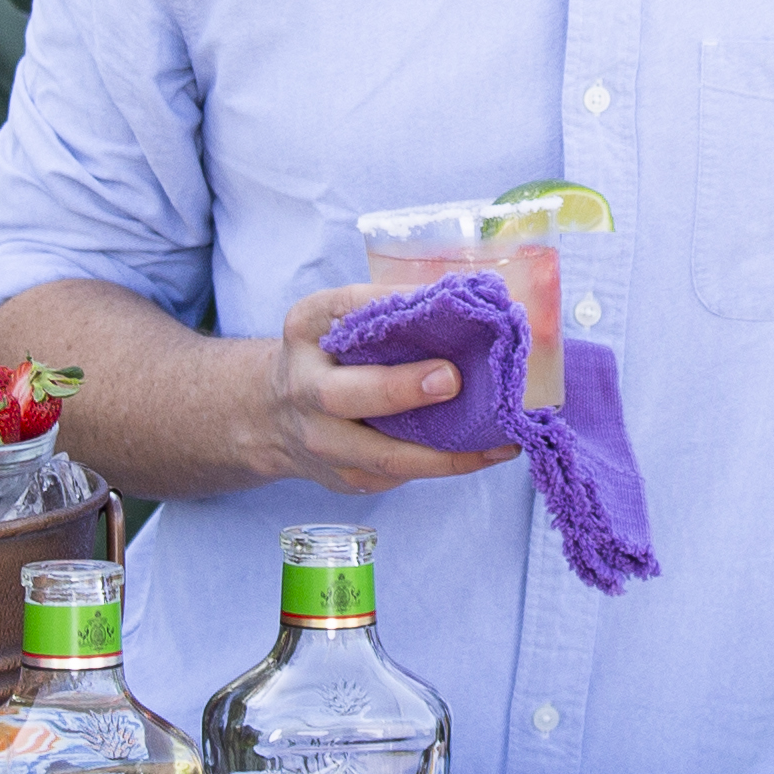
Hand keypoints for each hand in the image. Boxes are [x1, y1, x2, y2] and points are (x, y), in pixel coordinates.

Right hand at [256, 278, 518, 496]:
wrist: (273, 417)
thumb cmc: (326, 355)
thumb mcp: (336, 315)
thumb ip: (386, 305)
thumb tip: (463, 296)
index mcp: (306, 332)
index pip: (344, 312)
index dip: (388, 307)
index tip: (436, 303)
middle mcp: (304, 389)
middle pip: (343, 395)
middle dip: (399, 389)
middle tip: (451, 379)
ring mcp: (323, 443)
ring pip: (383, 455)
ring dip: (447, 452)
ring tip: (500, 442)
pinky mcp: (347, 478)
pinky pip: (400, 474)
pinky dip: (446, 465)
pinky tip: (486, 453)